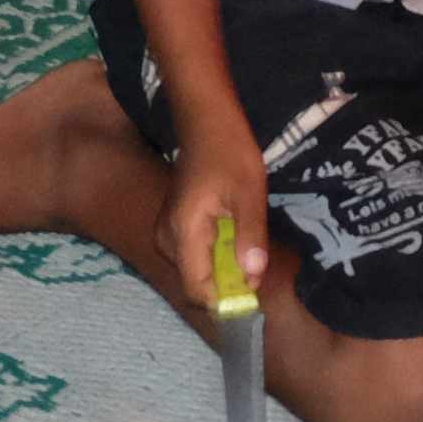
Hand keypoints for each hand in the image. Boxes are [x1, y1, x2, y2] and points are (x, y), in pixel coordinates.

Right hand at [161, 116, 270, 299]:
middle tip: (256, 262)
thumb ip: (251, 238)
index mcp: (183, 233)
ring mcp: (166, 233)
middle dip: (227, 284)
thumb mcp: (249, 194)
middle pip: (196, 283)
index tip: (253, 291)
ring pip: (196, 270)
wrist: (206, 121)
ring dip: (223, 268)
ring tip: (247, 244)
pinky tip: (235, 235)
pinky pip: (194, 255)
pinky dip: (216, 255)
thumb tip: (253, 279)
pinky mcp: (172, 226)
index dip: (225, 300)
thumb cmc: (229, 152)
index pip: (197, 290)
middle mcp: (167, 238)